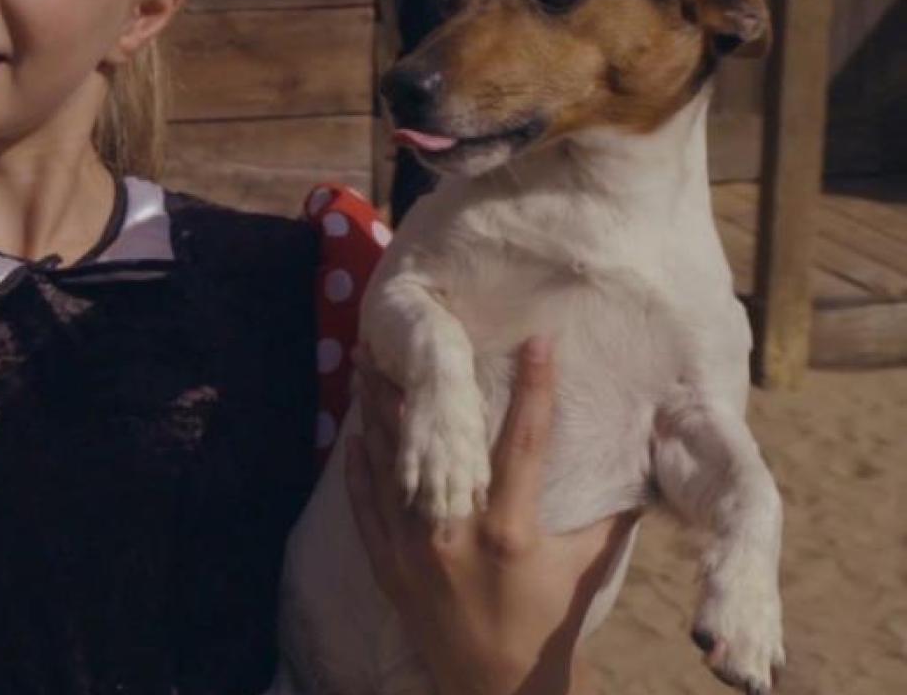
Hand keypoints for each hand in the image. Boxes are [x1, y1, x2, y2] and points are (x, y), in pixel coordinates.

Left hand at [347, 338, 637, 694]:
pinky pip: (365, 509)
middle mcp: (454, 535)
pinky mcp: (387, 568)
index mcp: (509, 531)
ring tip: (371, 369)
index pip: (523, 443)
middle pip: (437, 444)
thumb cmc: (550, 627)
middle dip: (423, 389)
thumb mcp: (584, 569)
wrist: (500, 691)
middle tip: (409, 338)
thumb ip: (609, 519)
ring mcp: (413, 550)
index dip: (534, 389)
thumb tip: (645, 471)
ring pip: (391, 467)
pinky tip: (354, 436)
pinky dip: (358, 471)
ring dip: (380, 416)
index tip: (536, 341)